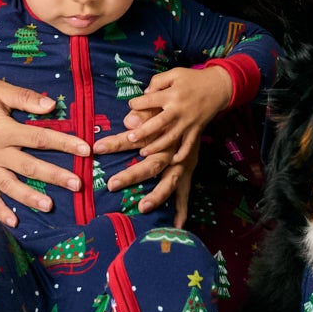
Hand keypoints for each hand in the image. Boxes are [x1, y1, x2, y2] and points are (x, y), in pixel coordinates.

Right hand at [0, 81, 90, 228]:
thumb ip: (24, 97)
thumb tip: (51, 105)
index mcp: (3, 130)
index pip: (39, 138)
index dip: (64, 143)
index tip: (85, 150)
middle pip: (29, 166)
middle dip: (55, 175)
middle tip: (77, 184)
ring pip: (10, 185)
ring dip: (29, 197)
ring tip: (49, 206)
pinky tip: (14, 221)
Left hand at [93, 68, 232, 227]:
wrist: (214, 91)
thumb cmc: (184, 88)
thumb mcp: (165, 90)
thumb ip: (146, 109)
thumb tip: (129, 121)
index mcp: (165, 125)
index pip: (137, 135)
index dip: (118, 141)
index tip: (98, 147)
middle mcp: (175, 143)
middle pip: (152, 162)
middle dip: (132, 175)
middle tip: (111, 184)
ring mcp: (185, 156)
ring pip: (171, 179)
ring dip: (157, 194)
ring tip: (143, 208)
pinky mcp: (191, 162)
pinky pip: (187, 187)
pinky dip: (182, 205)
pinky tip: (177, 223)